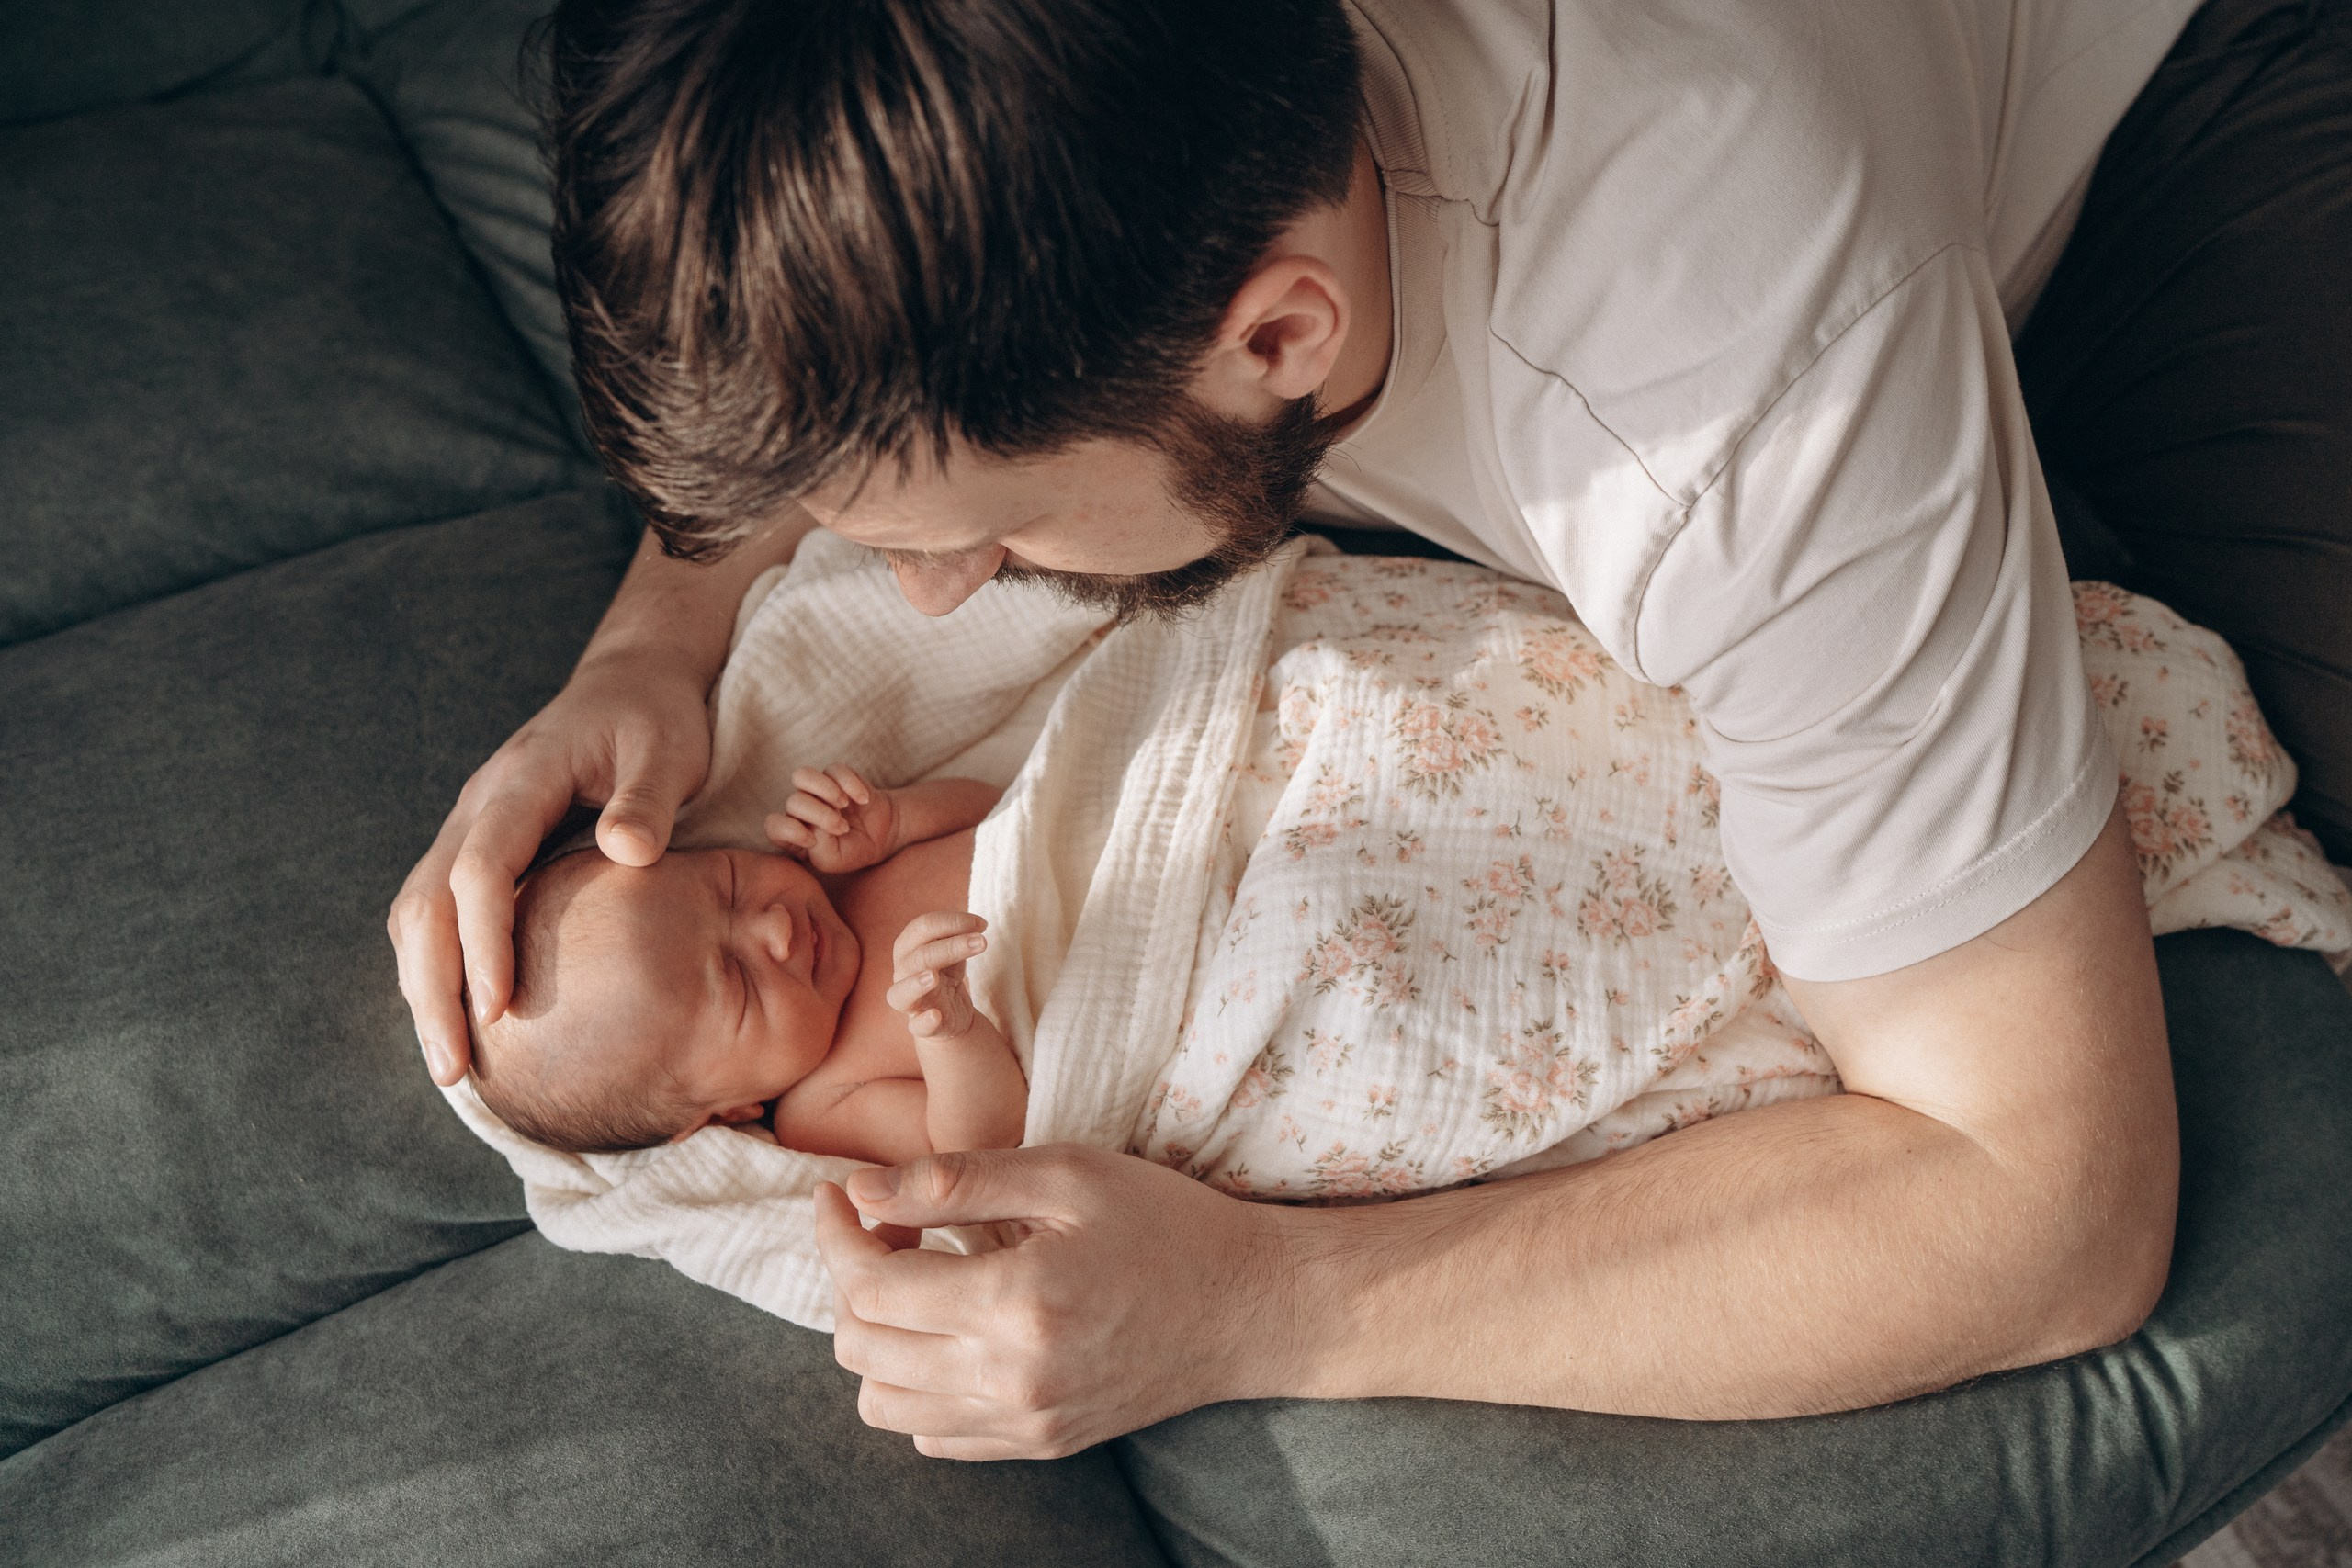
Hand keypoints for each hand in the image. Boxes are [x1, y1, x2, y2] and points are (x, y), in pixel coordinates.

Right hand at [387, 648, 712, 1084]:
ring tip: (448, 1064)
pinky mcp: (478, 846)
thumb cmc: (656, 720)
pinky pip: (438, 912)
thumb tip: (626, 852)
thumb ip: (648, 799)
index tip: (499, 1006)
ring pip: (418, 912)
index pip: (481, 867)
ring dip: (423, 987)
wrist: (630, 684)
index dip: (484, 939)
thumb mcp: (668, 747)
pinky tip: (460, 1024)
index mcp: (522, 778)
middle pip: (425, 901)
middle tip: (453, 1067)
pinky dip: (437, 968)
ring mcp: (470, 825)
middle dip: (432, 987)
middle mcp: (479, 804)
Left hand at [769, 764, 900, 872]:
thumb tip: (815, 826)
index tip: (812, 841)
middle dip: (820, 815)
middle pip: (794, 802)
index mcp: (793, 834)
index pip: (774, 826)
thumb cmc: (853, 852)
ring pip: (801, 775)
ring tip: (843, 804)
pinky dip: (850, 784)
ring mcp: (816, 791)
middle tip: (843, 828)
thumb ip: (818, 848)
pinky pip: (835, 770)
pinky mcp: (836, 776)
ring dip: (823, 789)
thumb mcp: (833, 861)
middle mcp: (800, 810)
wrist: (883, 835)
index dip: (789, 831)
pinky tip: (864, 800)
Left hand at [813, 1145, 1301, 1459]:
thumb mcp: (1066, 1173)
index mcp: (1015, 1302)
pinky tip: (955, 1330)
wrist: (1252, 1308)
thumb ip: (955, 1181)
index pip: (869, 1287)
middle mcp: (1011, 1378)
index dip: (835, 1235)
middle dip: (849, 1282)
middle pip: (861, 1350)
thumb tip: (861, 1189)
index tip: (836, 1195)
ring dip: (877, 1340)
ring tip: (916, 1283)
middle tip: (887, 1229)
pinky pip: (935, 1436)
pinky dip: (918, 1386)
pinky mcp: (1041, 1442)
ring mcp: (1026, 1422)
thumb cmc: (1166, 1223)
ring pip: (884, 1405)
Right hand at [886, 911, 987, 1039]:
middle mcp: (902, 972)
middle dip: (951, 946)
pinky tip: (936, 1016)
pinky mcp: (920, 1025)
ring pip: (902, 991)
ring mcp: (909, 1001)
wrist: (950, 1012)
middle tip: (982, 941)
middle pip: (919, 956)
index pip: (922, 927)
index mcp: (908, 947)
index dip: (951, 921)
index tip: (981, 924)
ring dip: (917, 983)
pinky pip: (916, 1026)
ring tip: (934, 977)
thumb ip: (959, 935)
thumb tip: (978, 925)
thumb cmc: (947, 973)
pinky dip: (923, 1022)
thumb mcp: (953, 951)